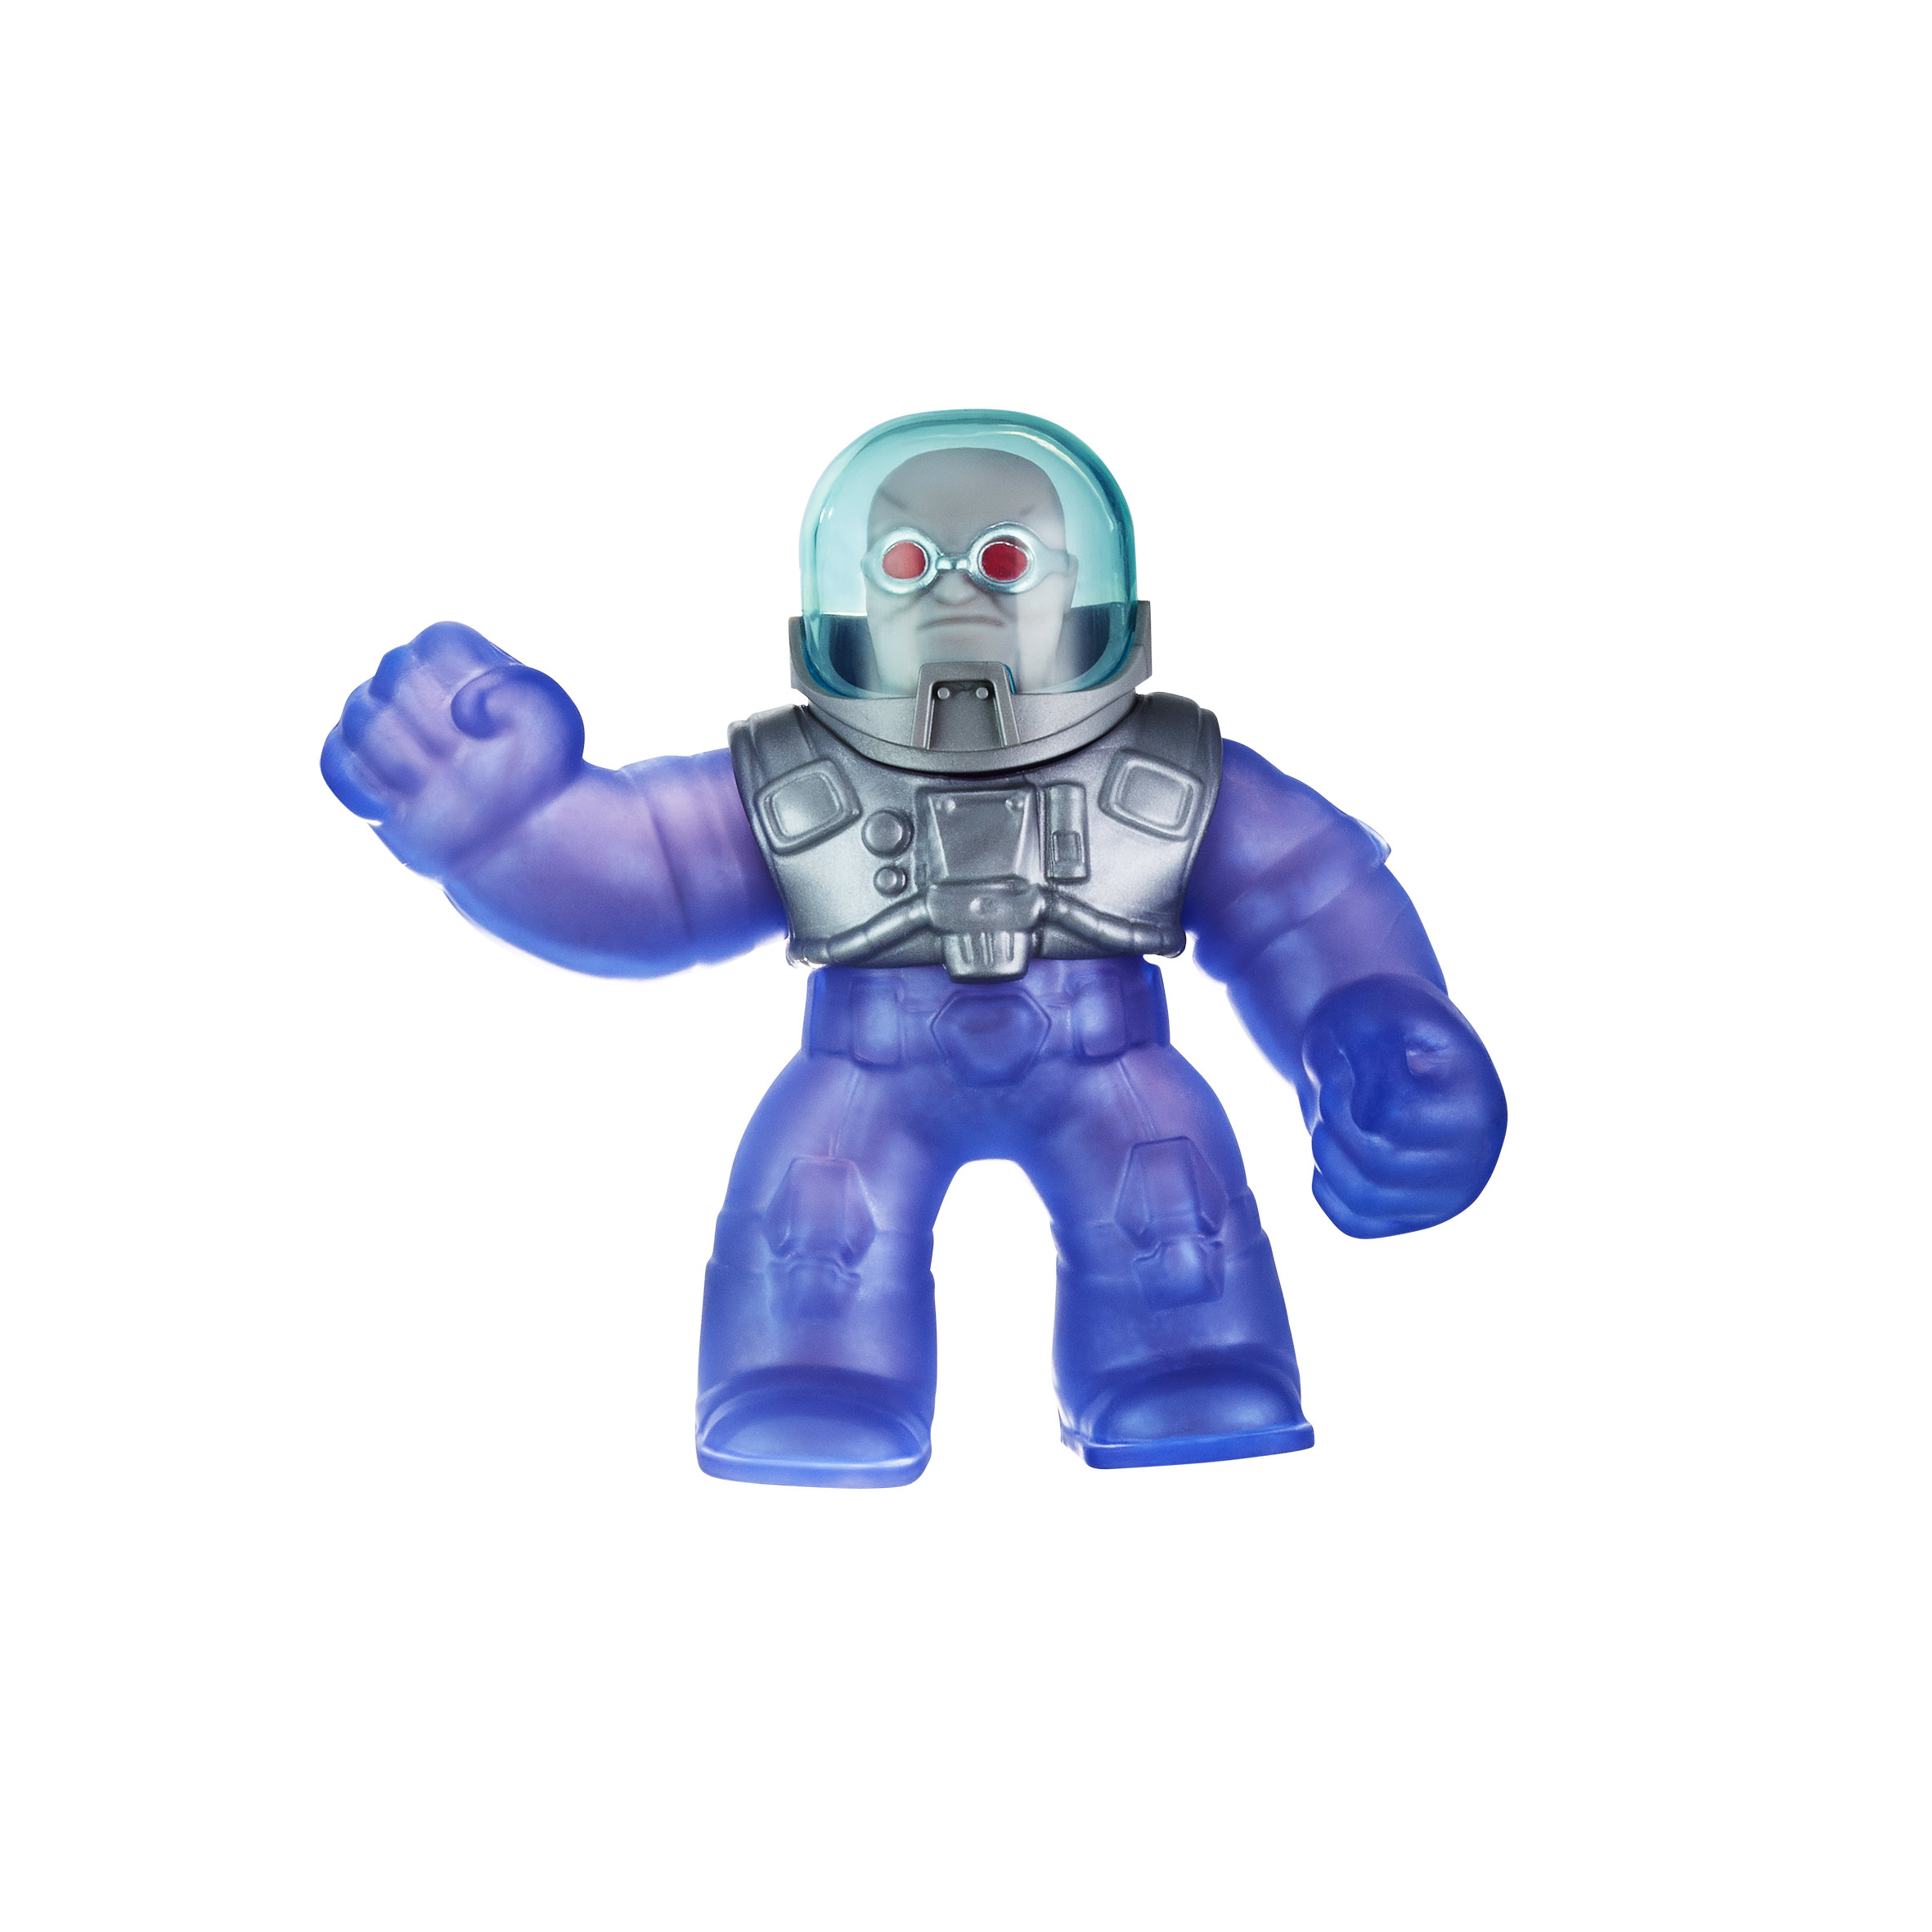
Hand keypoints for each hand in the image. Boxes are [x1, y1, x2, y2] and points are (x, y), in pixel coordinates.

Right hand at [320, 622, 585, 876]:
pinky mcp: (365, 772)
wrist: (527, 826)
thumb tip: (464, 705)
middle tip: (463, 757)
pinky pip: (333, 763)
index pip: (436, 644)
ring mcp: (384, 726)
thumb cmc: (542, 768)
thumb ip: (519, 693)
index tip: (487, 724)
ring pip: (360, 717)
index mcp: (459, 659)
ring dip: (397, 754)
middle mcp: (413, 684)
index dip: (458, 682)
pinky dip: (352, 783)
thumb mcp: (554, 723)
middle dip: (429, 722)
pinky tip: (385, 811)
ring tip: (433, 781)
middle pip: (392, 676)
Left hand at [1302, 974, 1505, 1238]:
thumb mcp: (1373, 1017)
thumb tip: (1372, 1120)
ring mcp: (1446, 1193)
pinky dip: (1326, 1188)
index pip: (1396, 1120)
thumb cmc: (1381, 1022)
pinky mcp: (1412, 1215)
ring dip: (1324, 1155)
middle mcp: (1475, 1158)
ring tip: (1323, 1118)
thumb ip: (1375, 1061)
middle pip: (1381, 1165)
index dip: (1348, 1096)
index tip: (1340, 1070)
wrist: (1389, 1040)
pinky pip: (1355, 1223)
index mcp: (1478, 1102)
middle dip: (1333, 1125)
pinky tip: (1329, 1147)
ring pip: (1366, 1199)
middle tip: (1325, 1092)